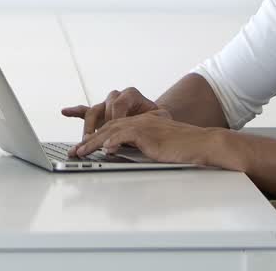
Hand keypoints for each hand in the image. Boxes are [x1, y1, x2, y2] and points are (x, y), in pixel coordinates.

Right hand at [62, 87, 168, 137]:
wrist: (155, 119)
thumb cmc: (158, 119)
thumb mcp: (160, 118)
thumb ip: (152, 121)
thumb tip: (141, 131)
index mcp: (131, 94)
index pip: (118, 105)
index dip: (115, 121)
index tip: (114, 137)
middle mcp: (116, 96)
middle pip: (102, 109)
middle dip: (99, 127)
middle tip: (96, 142)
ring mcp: (106, 104)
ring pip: (92, 112)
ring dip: (88, 127)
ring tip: (85, 139)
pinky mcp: (100, 113)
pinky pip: (85, 110)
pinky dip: (75, 111)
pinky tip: (65, 112)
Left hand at [71, 112, 228, 166]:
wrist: (201, 143)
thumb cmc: (183, 147)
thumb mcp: (157, 146)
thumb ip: (140, 146)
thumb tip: (120, 154)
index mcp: (139, 122)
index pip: (111, 124)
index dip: (94, 132)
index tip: (80, 141)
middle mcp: (138, 120)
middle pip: (106, 127)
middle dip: (87, 139)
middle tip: (74, 152)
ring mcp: (143, 125)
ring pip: (111, 130)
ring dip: (93, 142)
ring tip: (81, 152)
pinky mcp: (148, 133)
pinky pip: (126, 135)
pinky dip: (113, 141)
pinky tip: (104, 149)